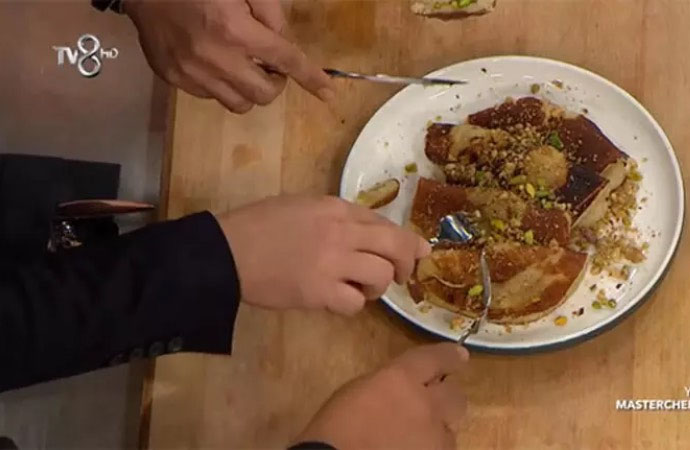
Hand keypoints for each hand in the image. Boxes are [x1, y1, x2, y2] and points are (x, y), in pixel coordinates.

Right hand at [124, 0, 334, 112]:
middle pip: (264, 94)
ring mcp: (192, 73)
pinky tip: (214, 63)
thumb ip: (270, 14)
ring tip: (241, 66)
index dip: (311, 78)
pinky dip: (223, 85)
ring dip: (250, 89)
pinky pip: (212, 97)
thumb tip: (284, 44)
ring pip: (240, 104)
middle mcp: (216, 58)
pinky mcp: (175, 80)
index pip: (286, 61)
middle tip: (268, 64)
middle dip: (274, 82)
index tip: (329, 94)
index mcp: (236, 30)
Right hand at [217, 196, 430, 314]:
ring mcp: (331, 261)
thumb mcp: (301, 206)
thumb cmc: (258, 226)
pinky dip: (353, 305)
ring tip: (360, 290)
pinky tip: (339, 301)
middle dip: (408, 263)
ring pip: (381, 275)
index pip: (384, 223)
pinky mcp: (319, 292)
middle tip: (403, 276)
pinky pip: (355, 304)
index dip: (407, 240)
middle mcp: (340, 231)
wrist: (226, 252)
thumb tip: (366, 233)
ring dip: (377, 287)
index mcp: (335, 207)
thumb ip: (335, 217)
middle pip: (395, 246)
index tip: (419, 251)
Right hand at [296, 343, 469, 449]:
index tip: (459, 355)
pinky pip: (442, 449)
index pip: (436, 359)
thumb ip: (386, 383)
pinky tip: (412, 449)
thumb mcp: (356, 391)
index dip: (449, 356)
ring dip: (437, 427)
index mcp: (400, 379)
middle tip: (432, 403)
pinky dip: (431, 448)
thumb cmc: (334, 429)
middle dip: (446, 397)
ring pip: (451, 428)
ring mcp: (434, 437)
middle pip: (455, 395)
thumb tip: (403, 386)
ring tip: (415, 435)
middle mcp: (426, 404)